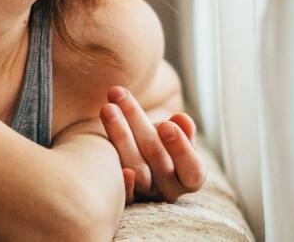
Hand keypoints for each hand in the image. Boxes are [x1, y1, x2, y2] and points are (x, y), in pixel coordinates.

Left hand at [100, 86, 205, 203]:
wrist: (139, 152)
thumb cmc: (165, 139)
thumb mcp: (178, 133)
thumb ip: (182, 130)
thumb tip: (181, 120)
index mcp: (189, 177)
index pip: (192, 170)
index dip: (181, 148)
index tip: (166, 125)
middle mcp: (169, 190)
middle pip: (157, 160)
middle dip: (138, 123)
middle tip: (121, 96)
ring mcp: (144, 195)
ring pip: (135, 170)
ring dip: (120, 136)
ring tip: (107, 108)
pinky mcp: (121, 197)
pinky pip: (118, 192)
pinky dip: (114, 175)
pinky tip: (101, 151)